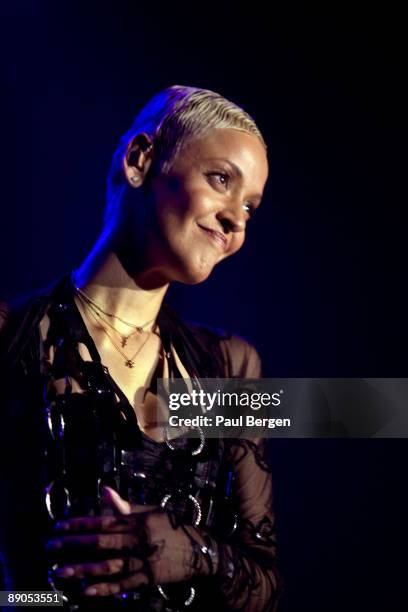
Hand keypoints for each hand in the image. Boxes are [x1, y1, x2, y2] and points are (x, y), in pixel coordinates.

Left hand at [46, 487, 206, 596]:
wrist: (198, 550)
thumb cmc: (172, 527)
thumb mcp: (152, 511)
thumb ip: (126, 506)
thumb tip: (105, 491)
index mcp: (136, 521)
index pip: (102, 520)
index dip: (79, 524)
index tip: (59, 526)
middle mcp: (136, 540)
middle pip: (99, 543)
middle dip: (72, 545)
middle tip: (51, 548)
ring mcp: (141, 561)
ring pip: (106, 566)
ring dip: (81, 569)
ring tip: (60, 571)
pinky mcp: (145, 579)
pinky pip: (121, 585)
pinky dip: (102, 588)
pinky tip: (85, 590)